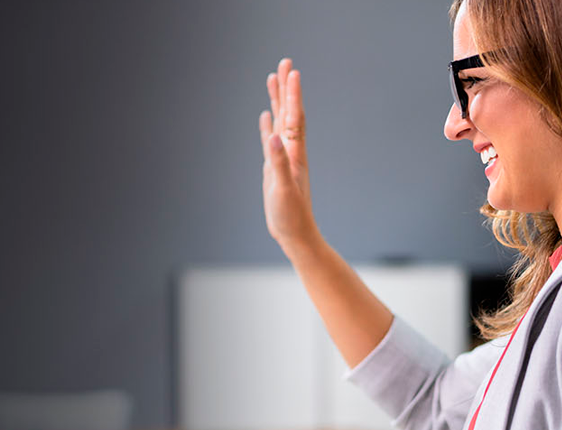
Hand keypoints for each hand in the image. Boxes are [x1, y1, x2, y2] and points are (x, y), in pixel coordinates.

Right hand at [259, 59, 319, 249]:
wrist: (295, 234)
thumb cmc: (291, 215)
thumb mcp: (282, 189)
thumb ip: (277, 163)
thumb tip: (271, 137)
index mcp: (294, 153)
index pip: (294, 117)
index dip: (293, 95)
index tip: (292, 71)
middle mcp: (291, 151)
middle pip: (289, 112)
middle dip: (286, 88)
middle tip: (284, 62)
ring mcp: (283, 158)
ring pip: (280, 121)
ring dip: (278, 100)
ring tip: (273, 78)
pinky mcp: (275, 167)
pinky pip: (271, 140)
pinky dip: (268, 125)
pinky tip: (265, 117)